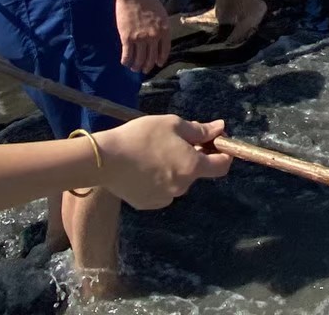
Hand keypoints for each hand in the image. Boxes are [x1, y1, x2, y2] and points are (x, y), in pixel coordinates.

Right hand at [95, 115, 232, 209]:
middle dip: (191, 156)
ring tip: (152, 153)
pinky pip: (161, 191)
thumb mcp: (173, 124)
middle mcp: (182, 187)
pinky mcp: (148, 204)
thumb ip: (200, 130)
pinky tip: (142, 168)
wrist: (105, 160)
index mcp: (192, 167)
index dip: (223, 153)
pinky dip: (158, 180)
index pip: (222, 166)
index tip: (214, 142)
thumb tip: (220, 129)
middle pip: (196, 171)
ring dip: (173, 168)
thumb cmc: (141, 137)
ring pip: (177, 181)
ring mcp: (165, 198)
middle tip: (172, 141)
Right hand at [116, 0, 170, 72]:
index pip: (164, 50)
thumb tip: (160, 38)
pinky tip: (125, 62)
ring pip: (139, 59)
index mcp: (164, 31)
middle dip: (147, 66)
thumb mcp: (161, 14)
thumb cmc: (148, 1)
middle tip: (145, 69)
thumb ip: (162, 27)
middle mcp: (154, 37)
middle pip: (151, 58)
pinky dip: (126, 61)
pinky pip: (127, 54)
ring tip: (134, 68)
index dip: (160, 59)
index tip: (157, 64)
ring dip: (136, 66)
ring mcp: (140, 38)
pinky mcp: (127, 38)